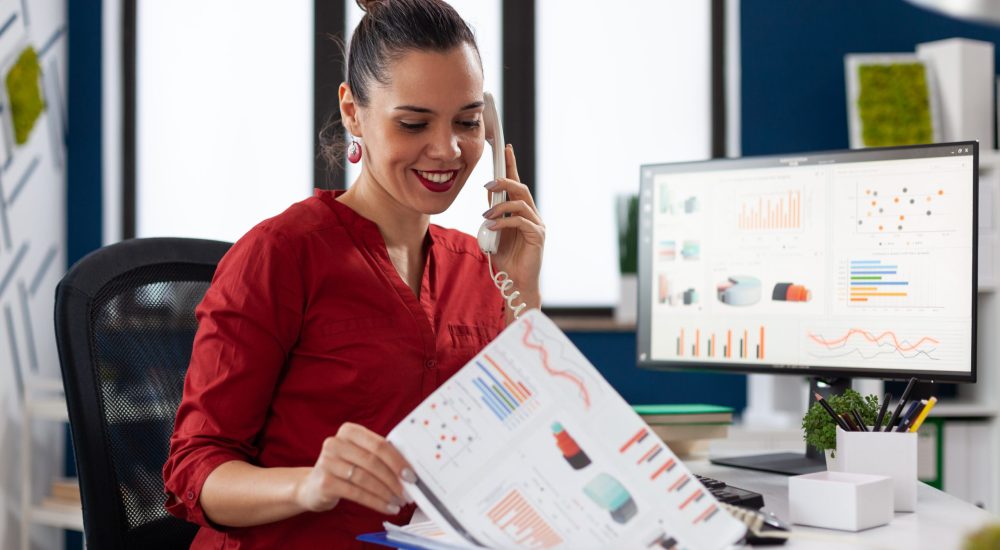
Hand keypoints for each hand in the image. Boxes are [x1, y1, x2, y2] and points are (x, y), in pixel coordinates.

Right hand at [294, 422, 415, 515]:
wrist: (313, 486)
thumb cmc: (344, 468)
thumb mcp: (358, 455)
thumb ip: (379, 456)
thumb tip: (409, 470)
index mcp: (348, 431)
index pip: (379, 444)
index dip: (397, 460)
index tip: (411, 475)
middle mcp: (335, 443)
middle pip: (373, 461)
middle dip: (394, 479)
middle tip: (407, 492)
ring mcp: (327, 462)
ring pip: (365, 478)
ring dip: (386, 493)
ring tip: (399, 501)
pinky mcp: (324, 482)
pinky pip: (356, 493)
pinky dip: (375, 502)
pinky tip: (386, 507)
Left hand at [482, 144, 544, 309]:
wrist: (515, 282)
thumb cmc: (506, 259)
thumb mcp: (494, 231)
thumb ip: (493, 213)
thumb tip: (488, 193)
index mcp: (522, 212)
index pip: (517, 184)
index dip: (511, 166)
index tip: (505, 150)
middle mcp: (532, 215)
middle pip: (521, 189)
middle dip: (504, 182)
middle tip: (487, 184)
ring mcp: (537, 225)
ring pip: (521, 203)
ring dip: (500, 206)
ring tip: (486, 214)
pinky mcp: (537, 236)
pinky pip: (520, 222)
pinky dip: (503, 222)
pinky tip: (491, 226)